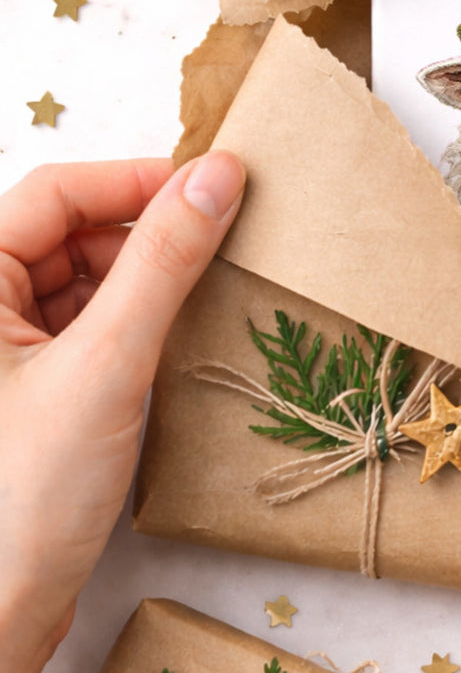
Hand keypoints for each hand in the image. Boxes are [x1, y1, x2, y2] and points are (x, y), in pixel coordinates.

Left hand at [0, 154, 244, 672]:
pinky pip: (92, 325)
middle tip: (226, 236)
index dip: (135, 180)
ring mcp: (6, 352)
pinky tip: (181, 334)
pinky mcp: (35, 389)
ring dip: (148, 276)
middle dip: (147, 230)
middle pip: (71, 232)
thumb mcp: (107, 363)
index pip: (55, 193)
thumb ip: (164, 261)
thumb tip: (218, 176)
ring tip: (212, 286)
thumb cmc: (23, 496)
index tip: (216, 184)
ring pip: (86, 279)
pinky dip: (139, 319)